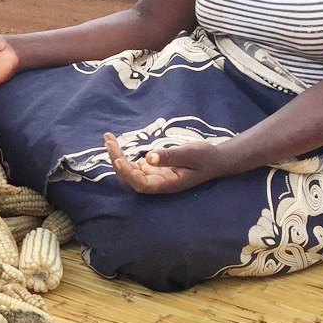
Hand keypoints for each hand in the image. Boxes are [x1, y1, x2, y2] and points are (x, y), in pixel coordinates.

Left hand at [103, 133, 228, 193]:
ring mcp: (153, 176)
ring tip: (108, 138)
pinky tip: (114, 142)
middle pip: (130, 178)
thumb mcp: (190, 154)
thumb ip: (170, 156)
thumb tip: (148, 157)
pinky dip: (122, 154)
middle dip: (117, 161)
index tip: (118, 160)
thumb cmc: (205, 157)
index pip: (142, 184)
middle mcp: (157, 183)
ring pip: (128, 171)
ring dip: (116, 156)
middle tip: (109, 141)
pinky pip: (132, 165)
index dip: (128, 174)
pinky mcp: (151, 168)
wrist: (214, 159)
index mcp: (167, 184)